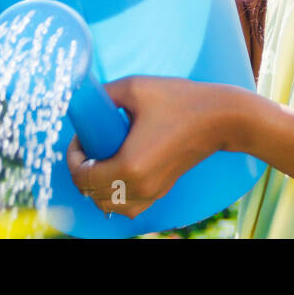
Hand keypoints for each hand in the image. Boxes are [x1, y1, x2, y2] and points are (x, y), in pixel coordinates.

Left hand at [65, 75, 235, 219]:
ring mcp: (152, 192)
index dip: (72, 157)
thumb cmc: (180, 100)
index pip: (82, 177)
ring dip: (97, 186)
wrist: (221, 118)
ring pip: (109, 206)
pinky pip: (129, 206)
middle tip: (88, 145)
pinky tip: (118, 170)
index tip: (80, 137)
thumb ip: (104, 94)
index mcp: (129, 165)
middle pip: (92, 194)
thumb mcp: (135, 87)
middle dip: (82, 170)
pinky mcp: (162, 190)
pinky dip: (116, 195)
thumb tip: (84, 99)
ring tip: (102, 159)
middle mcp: (139, 186)